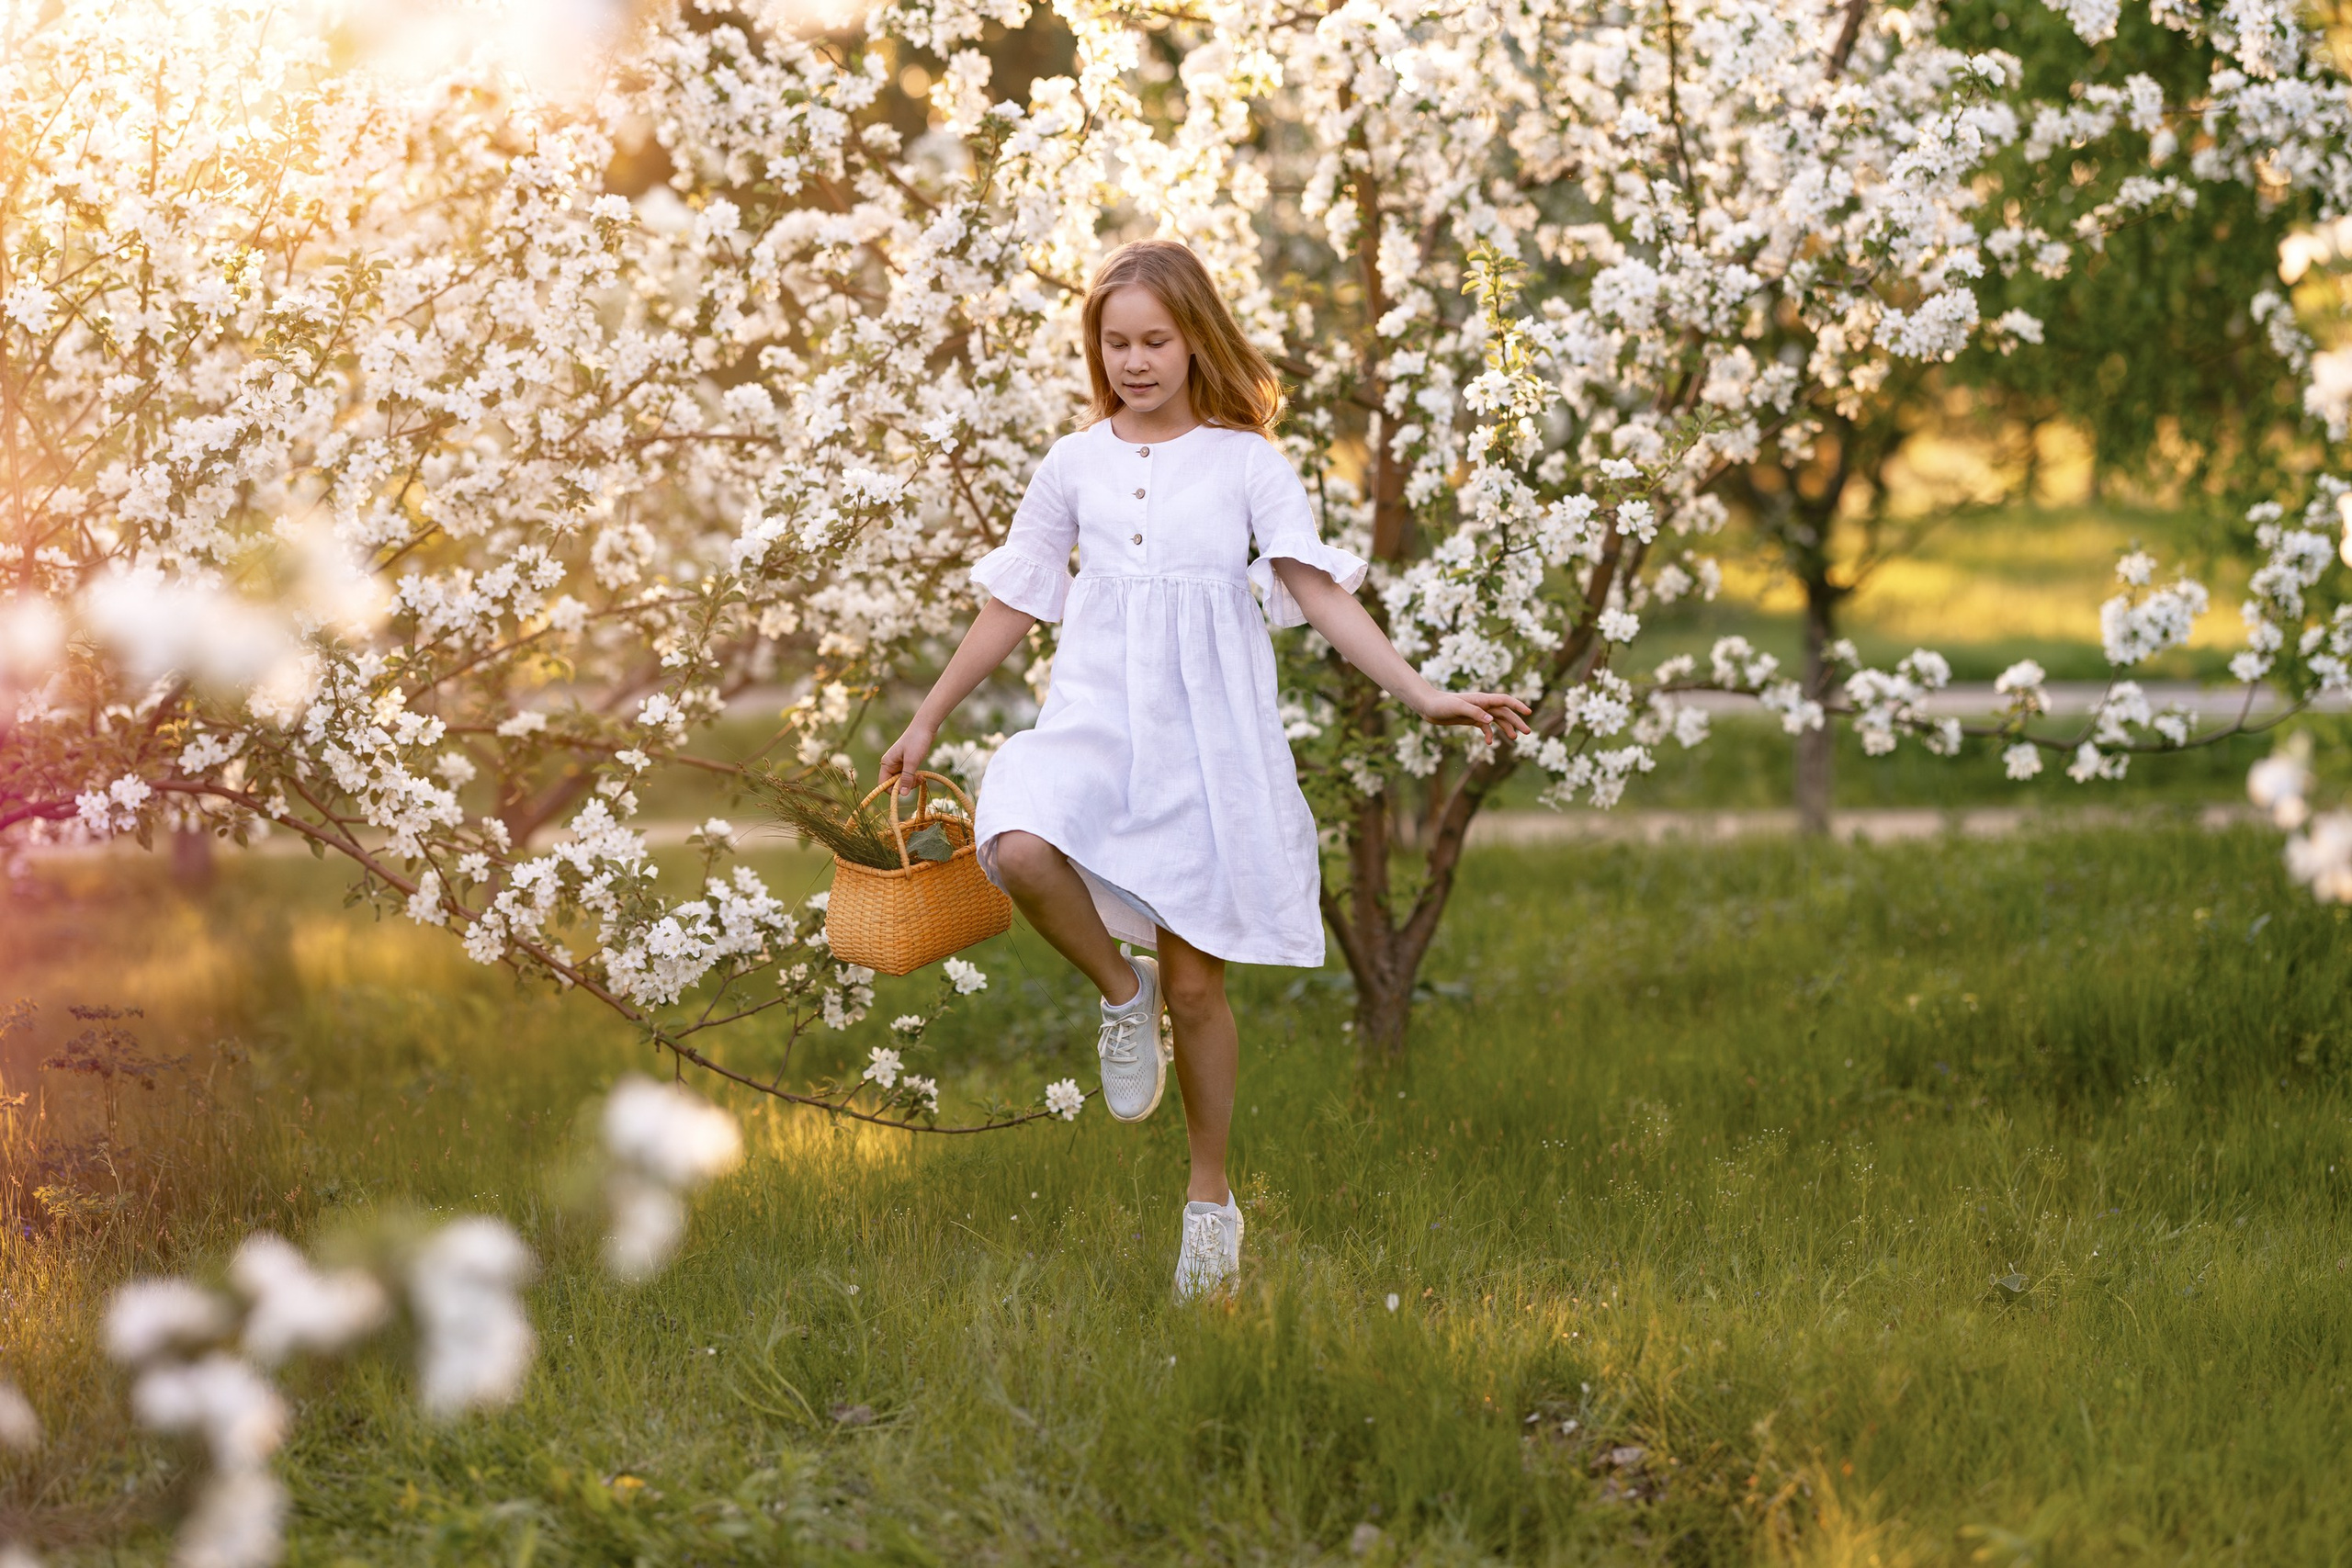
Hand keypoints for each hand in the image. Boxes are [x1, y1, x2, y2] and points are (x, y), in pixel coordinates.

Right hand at [878, 721, 936, 795]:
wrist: (925, 727)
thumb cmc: (917, 741)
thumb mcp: (912, 761)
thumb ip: (907, 778)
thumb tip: (902, 794)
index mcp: (887, 763)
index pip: (883, 784)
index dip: (893, 790)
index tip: (906, 789)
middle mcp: (891, 764)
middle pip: (894, 784)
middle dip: (905, 785)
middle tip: (917, 780)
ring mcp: (899, 764)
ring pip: (902, 781)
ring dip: (912, 782)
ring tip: (921, 776)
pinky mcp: (907, 763)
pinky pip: (908, 776)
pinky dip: (914, 777)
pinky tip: (921, 775)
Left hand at [1414, 688, 1532, 744]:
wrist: (1428, 707)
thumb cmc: (1442, 704)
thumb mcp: (1457, 707)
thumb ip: (1475, 712)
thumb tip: (1491, 719)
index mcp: (1482, 699)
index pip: (1504, 700)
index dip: (1517, 706)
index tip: (1528, 712)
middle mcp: (1483, 705)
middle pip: (1504, 712)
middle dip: (1517, 721)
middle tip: (1528, 733)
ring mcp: (1478, 712)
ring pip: (1497, 720)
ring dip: (1506, 728)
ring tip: (1514, 738)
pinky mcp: (1471, 720)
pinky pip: (1485, 727)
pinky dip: (1489, 734)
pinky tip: (1490, 743)